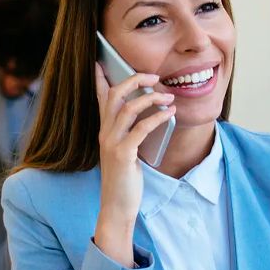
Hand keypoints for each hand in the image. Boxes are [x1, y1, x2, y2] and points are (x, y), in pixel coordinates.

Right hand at [93, 63, 174, 267]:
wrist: (116, 207)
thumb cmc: (124, 180)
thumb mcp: (125, 152)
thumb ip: (130, 134)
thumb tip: (148, 117)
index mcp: (104, 131)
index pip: (100, 98)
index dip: (100, 79)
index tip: (100, 61)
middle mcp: (104, 133)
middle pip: (114, 95)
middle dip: (134, 80)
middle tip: (154, 76)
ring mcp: (111, 143)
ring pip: (127, 109)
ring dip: (151, 99)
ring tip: (169, 96)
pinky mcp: (123, 155)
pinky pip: (140, 129)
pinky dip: (156, 118)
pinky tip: (169, 114)